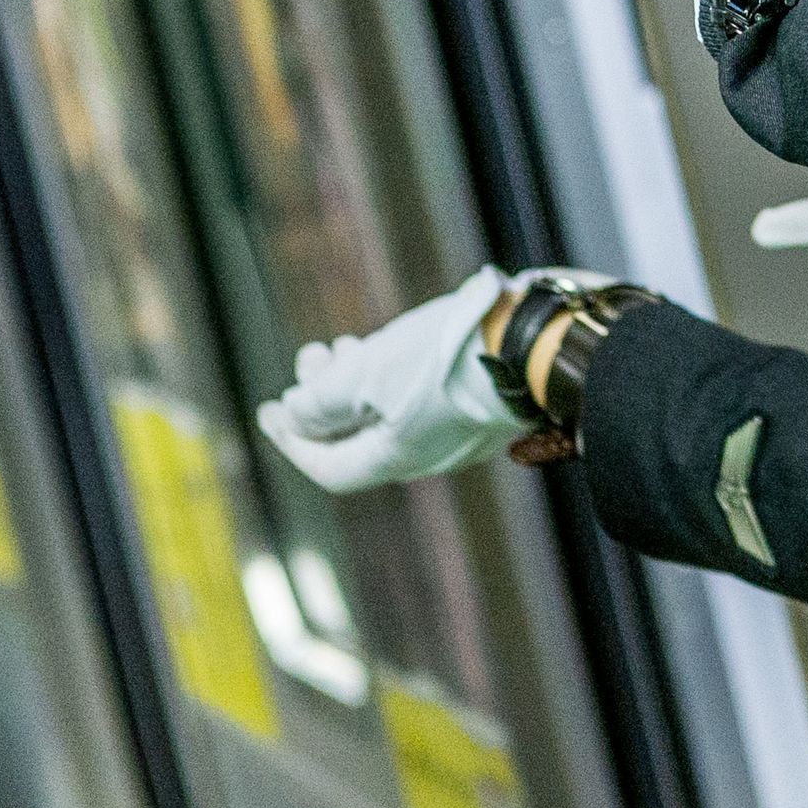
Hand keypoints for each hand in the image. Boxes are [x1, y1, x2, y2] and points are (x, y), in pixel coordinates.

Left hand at [258, 268, 525, 490]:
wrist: (539, 340)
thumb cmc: (452, 357)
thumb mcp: (369, 373)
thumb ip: (323, 399)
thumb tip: (294, 414)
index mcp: (399, 458)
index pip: (330, 467)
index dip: (292, 441)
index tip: (267, 409)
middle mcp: (429, 454)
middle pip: (359, 438)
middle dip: (323, 400)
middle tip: (311, 356)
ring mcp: (460, 431)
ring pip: (391, 415)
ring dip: (357, 383)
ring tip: (344, 345)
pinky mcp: (482, 403)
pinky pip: (422, 401)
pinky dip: (393, 379)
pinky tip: (396, 345)